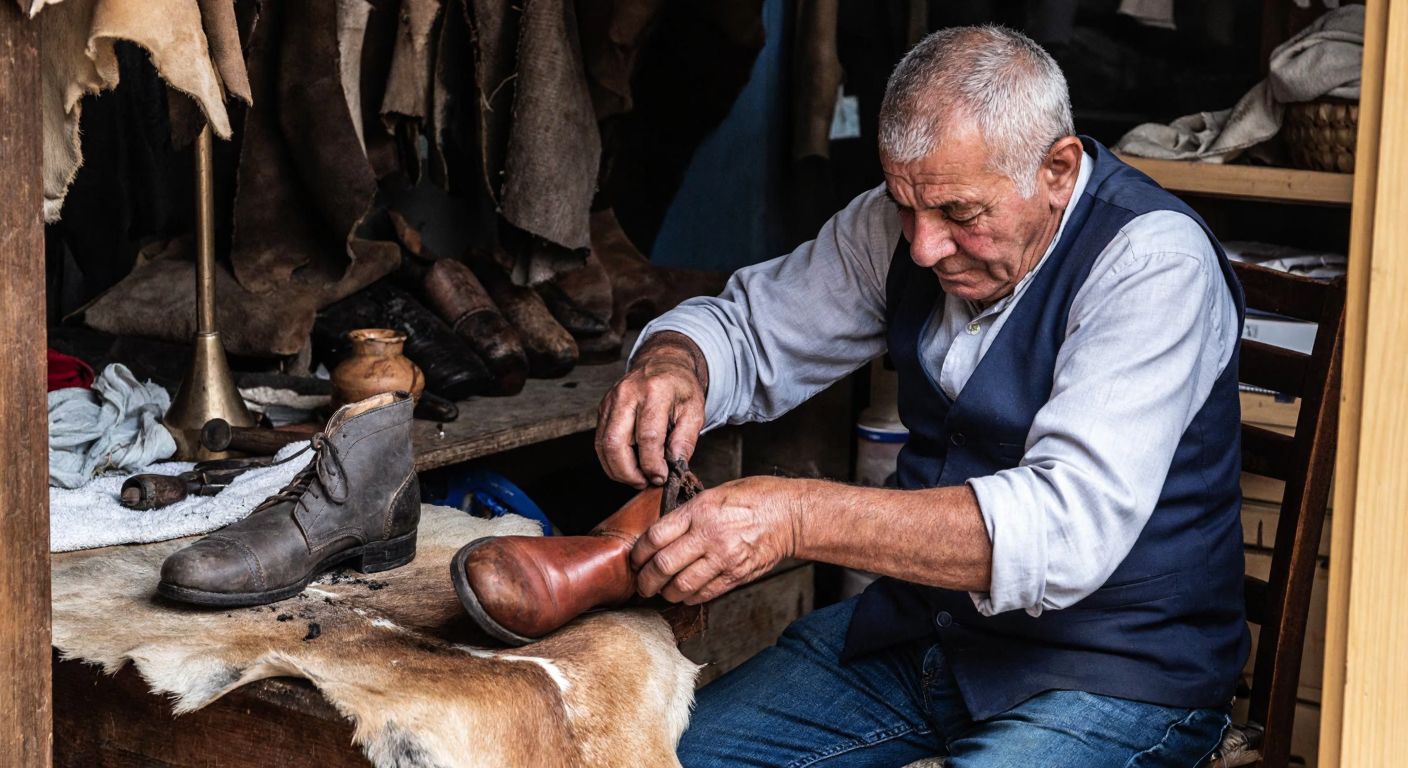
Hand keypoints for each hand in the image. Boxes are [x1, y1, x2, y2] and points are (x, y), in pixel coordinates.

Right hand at [596, 332, 707, 488]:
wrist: (663, 363)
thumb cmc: (680, 388)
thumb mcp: (695, 410)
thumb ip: (686, 439)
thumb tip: (674, 466)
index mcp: (655, 392)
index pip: (648, 437)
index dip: (653, 464)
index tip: (661, 477)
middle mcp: (628, 394)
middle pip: (616, 443)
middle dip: (628, 473)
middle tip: (644, 482)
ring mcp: (611, 400)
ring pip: (603, 445)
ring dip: (618, 470)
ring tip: (636, 477)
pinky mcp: (603, 408)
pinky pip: (600, 441)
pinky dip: (611, 460)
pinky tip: (627, 466)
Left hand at [631, 476, 802, 604]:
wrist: (790, 514)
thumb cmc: (755, 498)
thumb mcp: (715, 493)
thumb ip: (688, 513)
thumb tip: (662, 534)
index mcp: (700, 511)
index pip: (655, 537)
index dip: (639, 553)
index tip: (635, 560)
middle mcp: (709, 535)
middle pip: (663, 566)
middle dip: (646, 580)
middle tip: (642, 584)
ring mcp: (724, 558)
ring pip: (681, 585)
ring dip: (666, 593)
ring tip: (662, 591)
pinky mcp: (736, 575)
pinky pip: (704, 593)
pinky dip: (689, 597)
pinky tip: (685, 594)